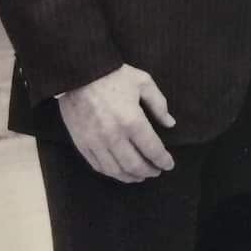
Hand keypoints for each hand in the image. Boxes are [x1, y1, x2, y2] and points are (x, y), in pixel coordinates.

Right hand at [57, 64, 175, 182]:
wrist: (79, 73)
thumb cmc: (114, 75)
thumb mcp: (144, 82)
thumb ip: (159, 104)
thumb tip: (170, 123)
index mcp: (132, 121)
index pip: (152, 149)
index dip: (163, 160)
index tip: (169, 165)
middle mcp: (113, 136)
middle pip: (134, 164)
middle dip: (149, 171)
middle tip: (156, 172)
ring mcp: (95, 142)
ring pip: (115, 170)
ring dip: (130, 177)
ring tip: (140, 176)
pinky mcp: (81, 143)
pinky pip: (97, 165)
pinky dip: (111, 172)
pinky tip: (119, 171)